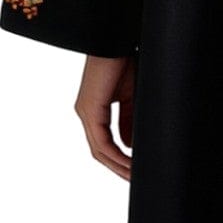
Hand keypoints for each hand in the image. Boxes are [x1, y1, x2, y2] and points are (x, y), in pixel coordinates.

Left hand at [75, 53, 136, 180]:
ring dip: (117, 166)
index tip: (136, 169)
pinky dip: (116, 155)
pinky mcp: (90, 110)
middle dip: (118, 168)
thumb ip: (129, 120)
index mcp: (95, 110)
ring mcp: (86, 113)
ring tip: (135, 176)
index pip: (105, 143)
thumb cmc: (124, 62)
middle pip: (100, 151)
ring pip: (99, 150)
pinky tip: (130, 162)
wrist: (116, 42)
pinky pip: (102, 142)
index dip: (120, 159)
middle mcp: (87, 113)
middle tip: (136, 180)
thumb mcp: (132, 97)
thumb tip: (130, 144)